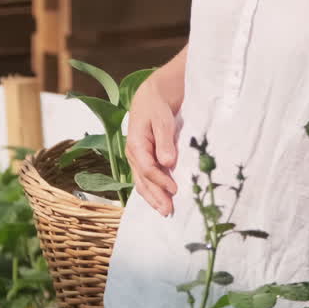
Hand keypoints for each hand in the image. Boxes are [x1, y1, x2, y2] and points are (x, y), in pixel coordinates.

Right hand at [125, 76, 179, 216]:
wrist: (151, 96)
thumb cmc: (157, 106)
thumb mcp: (162, 119)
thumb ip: (165, 141)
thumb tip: (168, 163)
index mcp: (135, 144)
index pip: (148, 168)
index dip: (161, 181)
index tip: (175, 190)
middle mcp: (133, 153)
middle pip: (143, 180)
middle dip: (155, 197)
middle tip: (168, 211)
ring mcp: (137, 157)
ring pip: (142, 182)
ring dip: (153, 197)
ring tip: (164, 210)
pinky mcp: (144, 158)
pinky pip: (145, 178)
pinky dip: (152, 190)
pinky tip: (159, 199)